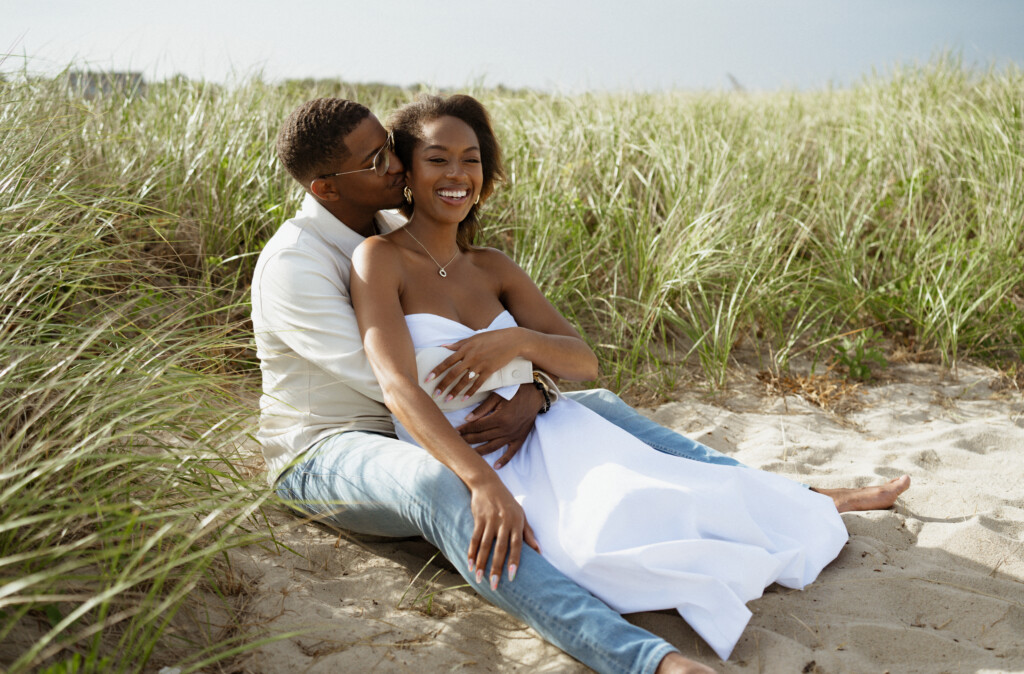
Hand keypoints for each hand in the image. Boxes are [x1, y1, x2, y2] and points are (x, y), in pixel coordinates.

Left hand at [426, 328, 521, 400]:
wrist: (511, 340)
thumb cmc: (492, 337)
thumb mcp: (473, 338)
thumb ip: (458, 344)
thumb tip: (443, 346)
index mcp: (465, 348)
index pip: (447, 361)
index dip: (436, 371)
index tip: (427, 379)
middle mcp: (471, 357)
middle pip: (453, 373)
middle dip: (443, 384)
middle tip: (435, 394)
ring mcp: (480, 364)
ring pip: (464, 381)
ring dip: (455, 391)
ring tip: (447, 399)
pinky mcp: (490, 370)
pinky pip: (478, 383)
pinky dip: (471, 392)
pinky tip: (464, 398)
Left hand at [456, 386, 543, 467]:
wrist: (536, 394)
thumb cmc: (516, 391)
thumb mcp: (497, 396)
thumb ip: (482, 408)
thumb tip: (468, 419)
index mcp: (500, 418)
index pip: (477, 426)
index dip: (465, 429)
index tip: (455, 431)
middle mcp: (506, 429)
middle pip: (482, 437)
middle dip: (468, 440)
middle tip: (456, 442)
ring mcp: (513, 435)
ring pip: (493, 447)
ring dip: (479, 451)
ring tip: (468, 455)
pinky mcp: (520, 438)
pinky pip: (511, 452)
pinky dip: (504, 460)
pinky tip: (496, 466)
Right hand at [467, 473, 540, 589]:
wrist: (488, 484)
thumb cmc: (507, 502)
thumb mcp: (521, 514)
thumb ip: (528, 533)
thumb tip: (539, 552)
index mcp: (516, 522)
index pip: (516, 545)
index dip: (514, 560)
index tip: (511, 576)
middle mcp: (504, 522)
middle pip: (500, 548)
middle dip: (496, 568)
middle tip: (494, 585)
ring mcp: (490, 520)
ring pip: (484, 546)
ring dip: (481, 563)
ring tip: (479, 578)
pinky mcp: (478, 519)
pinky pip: (474, 538)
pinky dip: (471, 552)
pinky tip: (470, 564)